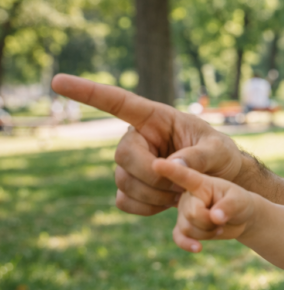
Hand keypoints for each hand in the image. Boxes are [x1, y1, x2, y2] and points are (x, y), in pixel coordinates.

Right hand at [51, 74, 243, 215]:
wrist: (220, 183)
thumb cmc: (220, 156)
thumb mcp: (219, 151)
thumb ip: (197, 157)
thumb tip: (167, 166)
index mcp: (155, 118)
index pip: (117, 101)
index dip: (88, 92)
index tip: (57, 80)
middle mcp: (137, 138)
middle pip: (123, 156)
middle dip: (153, 175)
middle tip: (182, 184)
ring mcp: (131, 165)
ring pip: (123, 182)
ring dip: (154, 194)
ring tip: (181, 193)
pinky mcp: (131, 188)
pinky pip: (124, 202)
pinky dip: (146, 208)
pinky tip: (167, 204)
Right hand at [152, 158, 255, 252]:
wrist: (238, 216)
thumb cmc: (240, 202)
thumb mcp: (241, 200)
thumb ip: (229, 206)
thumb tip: (215, 217)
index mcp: (200, 182)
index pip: (184, 176)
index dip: (171, 170)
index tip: (157, 163)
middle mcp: (187, 195)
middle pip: (192, 213)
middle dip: (210, 221)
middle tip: (222, 217)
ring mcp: (183, 211)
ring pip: (187, 228)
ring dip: (207, 232)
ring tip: (219, 224)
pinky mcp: (183, 227)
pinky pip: (179, 237)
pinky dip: (188, 244)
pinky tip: (198, 248)